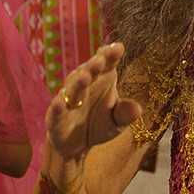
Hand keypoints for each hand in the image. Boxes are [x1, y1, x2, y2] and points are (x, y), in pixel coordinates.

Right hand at [46, 43, 142, 159]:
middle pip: (88, 71)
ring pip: (72, 88)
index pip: (107, 64)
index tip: (118, 48)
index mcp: (102, 80)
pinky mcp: (56, 117)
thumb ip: (126, 114)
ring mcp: (68, 100)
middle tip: (101, 59)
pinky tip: (60, 103)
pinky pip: (56, 110)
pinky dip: (58, 106)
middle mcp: (84, 85)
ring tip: (85, 76)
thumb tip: (138, 110)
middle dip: (94, 65)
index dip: (111, 55)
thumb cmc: (100, 125)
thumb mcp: (117, 122)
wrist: (77, 145)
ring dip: (78, 82)